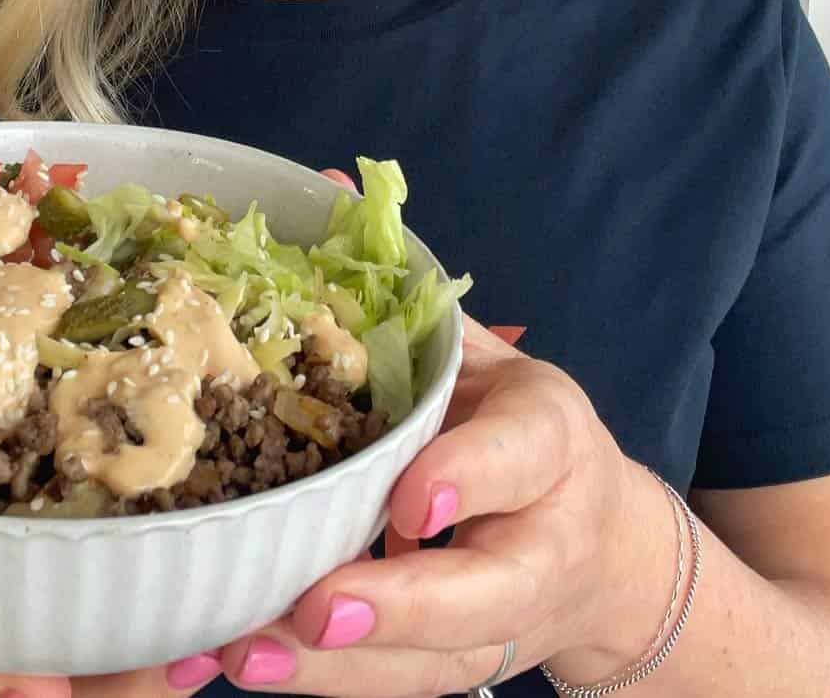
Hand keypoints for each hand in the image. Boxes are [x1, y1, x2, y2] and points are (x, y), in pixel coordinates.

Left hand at [166, 318, 661, 695]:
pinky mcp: (455, 665)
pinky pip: (390, 686)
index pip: (523, 458)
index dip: (471, 477)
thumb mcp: (488, 353)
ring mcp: (499, 623)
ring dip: (331, 669)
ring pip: (427, 663)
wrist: (601, 550)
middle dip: (396, 608)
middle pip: (481, 595)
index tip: (416, 500)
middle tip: (315, 610)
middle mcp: (537, 542)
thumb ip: (409, 289)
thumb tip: (323, 181)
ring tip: (239, 653)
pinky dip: (315, 685)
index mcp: (550, 441)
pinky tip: (229, 665)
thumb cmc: (522, 433)